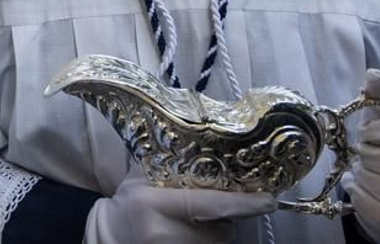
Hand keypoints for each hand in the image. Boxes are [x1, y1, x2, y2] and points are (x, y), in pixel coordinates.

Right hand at [84, 165, 275, 243]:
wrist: (111, 236)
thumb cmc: (129, 203)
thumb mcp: (141, 177)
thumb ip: (170, 162)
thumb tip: (211, 145)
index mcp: (153, 203)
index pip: (209, 204)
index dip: (243, 203)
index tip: (268, 200)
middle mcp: (166, 232)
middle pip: (222, 227)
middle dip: (227, 215)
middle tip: (216, 204)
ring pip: (220, 241)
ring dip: (218, 230)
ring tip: (196, 220)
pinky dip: (210, 240)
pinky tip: (193, 233)